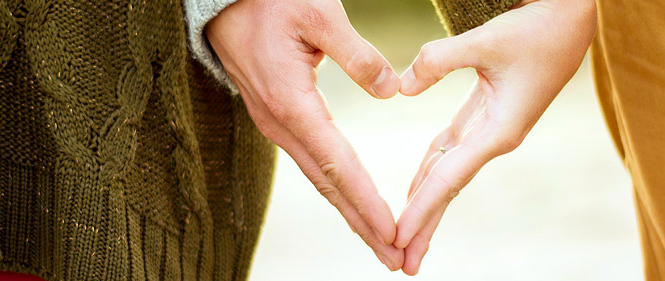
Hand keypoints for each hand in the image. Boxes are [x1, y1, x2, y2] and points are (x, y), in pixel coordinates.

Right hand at [206, 0, 402, 269]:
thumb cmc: (270, 1)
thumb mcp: (319, 14)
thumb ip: (357, 54)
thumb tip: (391, 91)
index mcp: (292, 104)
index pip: (337, 165)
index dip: (366, 202)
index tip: (391, 232)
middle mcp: (281, 124)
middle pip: (328, 186)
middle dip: (362, 225)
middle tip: (394, 259)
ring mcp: (276, 124)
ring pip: (319, 178)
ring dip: (351, 212)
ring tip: (380, 242)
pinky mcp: (278, 118)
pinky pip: (311, 162)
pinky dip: (336, 188)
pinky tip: (352, 201)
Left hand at [393, 0, 596, 274]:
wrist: (574, 19)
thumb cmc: (539, 29)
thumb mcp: (487, 40)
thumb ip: (440, 60)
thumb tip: (402, 86)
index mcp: (499, 131)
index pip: (449, 179)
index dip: (421, 209)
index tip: (397, 238)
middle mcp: (495, 139)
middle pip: (449, 190)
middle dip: (424, 226)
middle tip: (400, 263)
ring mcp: (492, 129)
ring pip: (448, 173)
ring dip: (426, 204)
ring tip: (404, 236)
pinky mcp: (487, 114)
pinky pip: (451, 150)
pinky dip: (430, 170)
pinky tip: (415, 188)